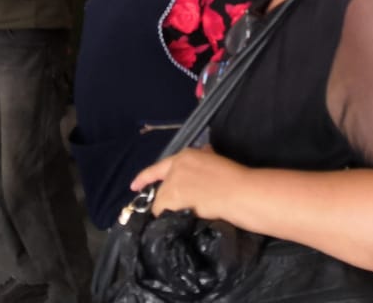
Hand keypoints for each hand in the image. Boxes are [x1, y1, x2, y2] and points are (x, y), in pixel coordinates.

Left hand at [130, 147, 244, 219]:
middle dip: (169, 199)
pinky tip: (183, 219)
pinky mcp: (171, 199)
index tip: (133, 185)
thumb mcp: (216, 160)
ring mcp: (171, 183)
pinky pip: (163, 212)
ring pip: (161, 202)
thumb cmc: (233, 178)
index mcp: (185, 156)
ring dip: (171, 210)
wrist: (238, 191)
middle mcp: (175, 167)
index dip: (145, 177)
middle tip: (185, 208)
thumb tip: (204, 153)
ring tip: (190, 214)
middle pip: (162, 189)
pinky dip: (169, 218)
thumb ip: (204, 157)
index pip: (160, 167)